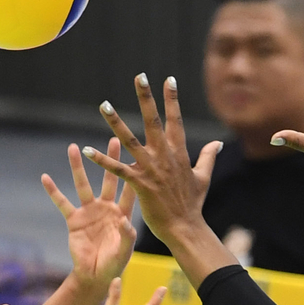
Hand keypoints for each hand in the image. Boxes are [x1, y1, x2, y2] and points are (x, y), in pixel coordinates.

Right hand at [42, 139, 136, 288]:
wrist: (95, 275)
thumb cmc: (114, 264)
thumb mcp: (124, 252)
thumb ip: (127, 237)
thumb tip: (125, 221)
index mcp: (123, 214)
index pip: (130, 190)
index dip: (134, 174)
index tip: (138, 155)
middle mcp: (107, 208)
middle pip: (110, 178)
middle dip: (111, 159)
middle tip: (113, 139)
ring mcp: (90, 212)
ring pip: (83, 184)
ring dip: (78, 166)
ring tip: (73, 147)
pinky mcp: (74, 219)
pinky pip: (62, 202)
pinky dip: (53, 191)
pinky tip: (45, 177)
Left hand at [81, 75, 222, 245]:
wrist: (185, 227)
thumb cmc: (193, 204)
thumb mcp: (203, 177)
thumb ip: (207, 157)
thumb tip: (217, 143)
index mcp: (179, 153)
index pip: (176, 120)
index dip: (172, 99)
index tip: (168, 79)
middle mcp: (165, 156)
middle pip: (154, 121)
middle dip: (146, 98)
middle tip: (139, 76)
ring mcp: (152, 169)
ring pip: (130, 140)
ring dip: (116, 122)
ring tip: (104, 105)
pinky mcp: (140, 184)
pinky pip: (117, 169)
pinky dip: (101, 159)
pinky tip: (86, 150)